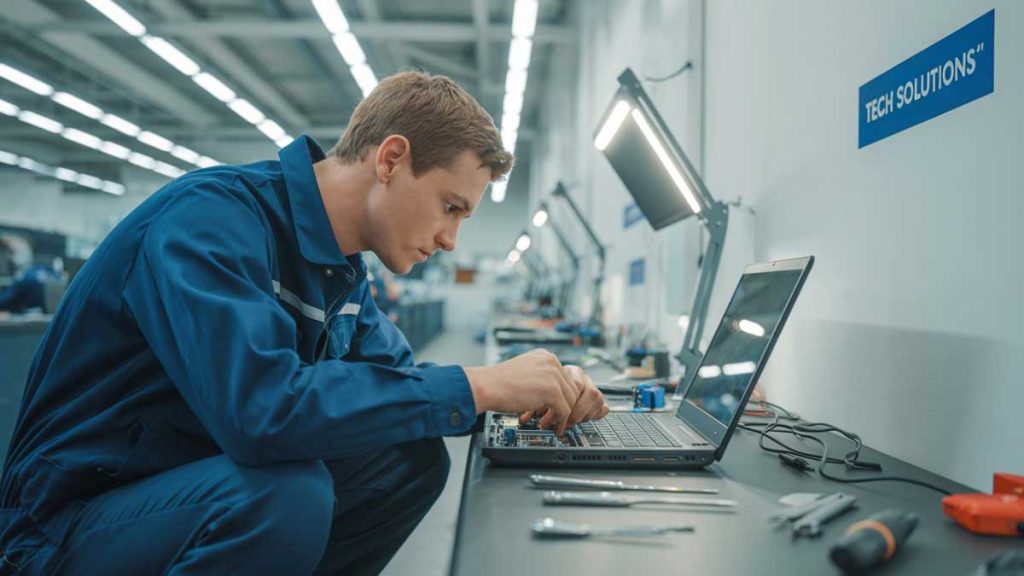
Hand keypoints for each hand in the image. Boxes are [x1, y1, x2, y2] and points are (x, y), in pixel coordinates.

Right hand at [464, 350, 608, 435]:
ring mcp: (553, 375)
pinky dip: (560, 421)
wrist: (487, 386)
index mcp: (545, 356)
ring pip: (570, 400)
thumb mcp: (524, 372)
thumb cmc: (498, 382)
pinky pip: (564, 410)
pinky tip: (552, 427)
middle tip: (556, 418)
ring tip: (550, 424)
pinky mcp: (552, 390)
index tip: (557, 407)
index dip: (561, 395)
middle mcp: (552, 362)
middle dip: (564, 405)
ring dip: (561, 415)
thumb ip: (539, 377)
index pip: (564, 377)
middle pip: (570, 388)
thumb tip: (549, 394)